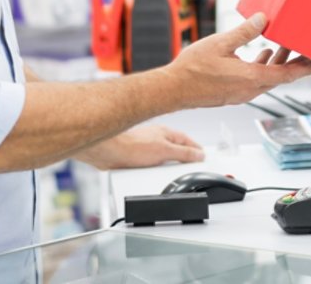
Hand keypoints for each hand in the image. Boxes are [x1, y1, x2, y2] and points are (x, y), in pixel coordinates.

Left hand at [77, 124, 203, 169]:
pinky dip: (153, 171)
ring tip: (169, 175)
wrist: (108, 151)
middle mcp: (158, 138)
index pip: (189, 142)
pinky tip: (152, 176)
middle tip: (189, 169)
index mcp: (168, 133)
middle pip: (176, 150)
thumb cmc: (132, 145)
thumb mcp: (165, 151)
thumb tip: (199, 154)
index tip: (203, 159)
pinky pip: (150, 165)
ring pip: (162, 158)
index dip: (197, 151)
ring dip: (166, 166)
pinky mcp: (136, 157)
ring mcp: (147, 147)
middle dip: (182, 160)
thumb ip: (184, 153)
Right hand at [167, 13, 310, 108]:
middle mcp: (250, 89)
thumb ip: (244, 32)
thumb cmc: (192, 70)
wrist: (172, 90)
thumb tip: (262, 18)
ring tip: (285, 46)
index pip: (288, 75)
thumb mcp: (220, 44)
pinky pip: (257, 79)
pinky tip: (263, 54)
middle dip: (297, 63)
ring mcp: (242, 92)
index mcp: (251, 79)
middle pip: (282, 76)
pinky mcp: (234, 92)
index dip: (306, 68)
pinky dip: (265, 67)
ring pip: (269, 78)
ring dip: (279, 63)